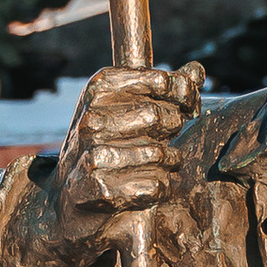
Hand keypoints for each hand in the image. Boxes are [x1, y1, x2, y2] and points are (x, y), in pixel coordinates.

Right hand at [32, 61, 204, 266]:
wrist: (68, 196)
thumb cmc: (106, 144)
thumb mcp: (125, 107)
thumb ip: (164, 90)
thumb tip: (197, 70)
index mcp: (100, 89)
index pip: (163, 81)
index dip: (185, 94)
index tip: (188, 107)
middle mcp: (92, 119)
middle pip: (161, 117)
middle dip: (173, 129)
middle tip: (165, 138)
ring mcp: (94, 155)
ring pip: (160, 155)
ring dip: (169, 163)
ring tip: (158, 165)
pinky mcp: (101, 189)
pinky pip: (155, 186)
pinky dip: (160, 189)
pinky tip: (144, 185)